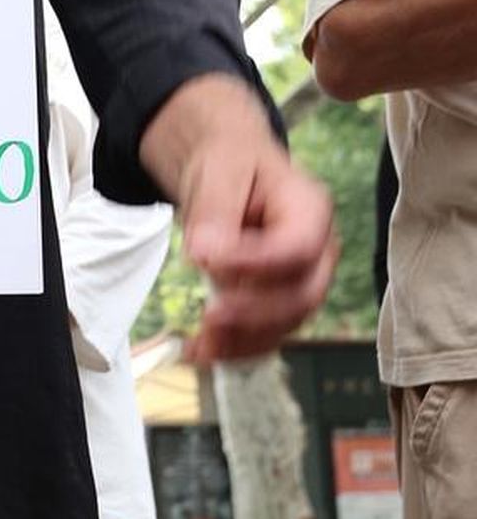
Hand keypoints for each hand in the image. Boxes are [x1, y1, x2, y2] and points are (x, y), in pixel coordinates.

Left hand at [180, 138, 336, 362]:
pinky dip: (235, 349)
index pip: (299, 247)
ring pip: (286, 323)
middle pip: (303, 294)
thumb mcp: (218, 172)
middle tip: (210, 316)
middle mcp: (318, 249)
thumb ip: (215, 212)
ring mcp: (303, 279)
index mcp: (311, 209)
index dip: (258, 265)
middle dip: (256, 313)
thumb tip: (205, 254)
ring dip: (244, 340)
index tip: (208, 265)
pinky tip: (200, 353)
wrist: (227, 171)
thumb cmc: (230, 164)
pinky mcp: (280, 301)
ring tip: (201, 345)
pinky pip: (267, 334)